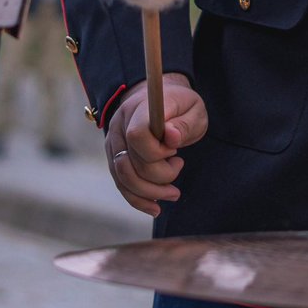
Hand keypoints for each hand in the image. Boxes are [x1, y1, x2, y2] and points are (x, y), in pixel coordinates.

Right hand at [104, 73, 207, 215]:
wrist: (160, 99)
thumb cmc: (181, 106)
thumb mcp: (194, 109)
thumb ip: (184, 123)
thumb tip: (171, 137)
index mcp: (140, 107)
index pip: (137, 135)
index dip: (157, 151)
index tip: (175, 149)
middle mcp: (120, 123)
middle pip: (130, 161)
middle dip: (159, 175)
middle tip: (179, 165)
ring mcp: (113, 140)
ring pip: (122, 177)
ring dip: (149, 192)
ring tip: (173, 193)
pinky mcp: (114, 156)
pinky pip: (120, 184)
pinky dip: (138, 199)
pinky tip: (155, 207)